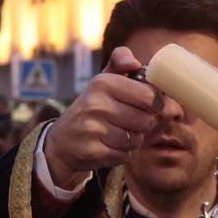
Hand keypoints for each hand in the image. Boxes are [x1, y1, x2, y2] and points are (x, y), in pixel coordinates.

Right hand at [42, 47, 159, 190]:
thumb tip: (134, 62)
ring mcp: (93, 130)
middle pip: (146, 120)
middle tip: (129, 120)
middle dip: (143, 123)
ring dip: (132, 139)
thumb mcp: (103, 81)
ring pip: (136, 139)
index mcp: (103, 83)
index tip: (147, 104)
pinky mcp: (93, 152)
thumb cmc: (92, 107)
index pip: (149, 95)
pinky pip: (125, 155)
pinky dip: (121, 153)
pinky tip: (108, 145)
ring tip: (117, 132)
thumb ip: (120, 62)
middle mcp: (96, 104)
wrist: (62, 140)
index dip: (155, 103)